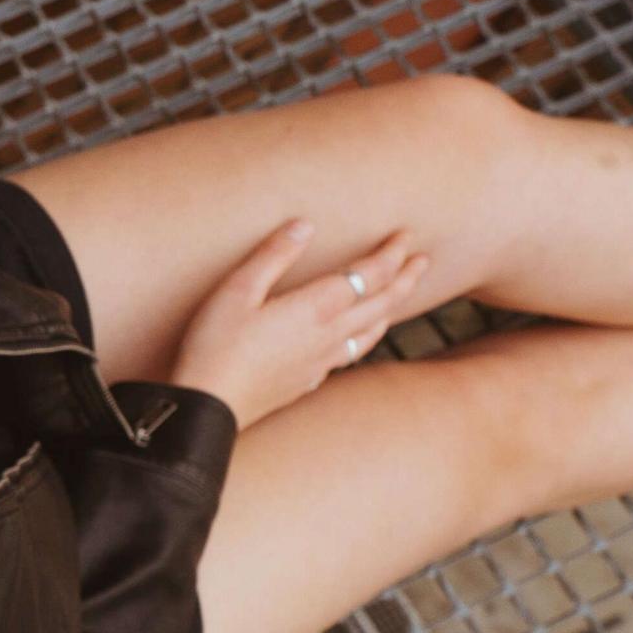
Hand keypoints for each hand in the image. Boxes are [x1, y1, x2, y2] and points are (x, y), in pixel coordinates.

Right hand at [166, 222, 433, 425]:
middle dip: (405, 278)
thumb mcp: (237, 290)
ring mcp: (322, 361)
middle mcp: (329, 335)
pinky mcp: (308, 380)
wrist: (210, 407)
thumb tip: (304, 225)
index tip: (406, 235)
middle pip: (381, 303)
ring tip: (401, 294)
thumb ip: (273, 255)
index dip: (390, 253)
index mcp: (315, 307)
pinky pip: (351, 354)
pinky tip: (359, 337)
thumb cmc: (216, 345)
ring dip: (392, 308)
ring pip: (372, 332)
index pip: (368, 274)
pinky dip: (367, 337)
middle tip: (423, 259)